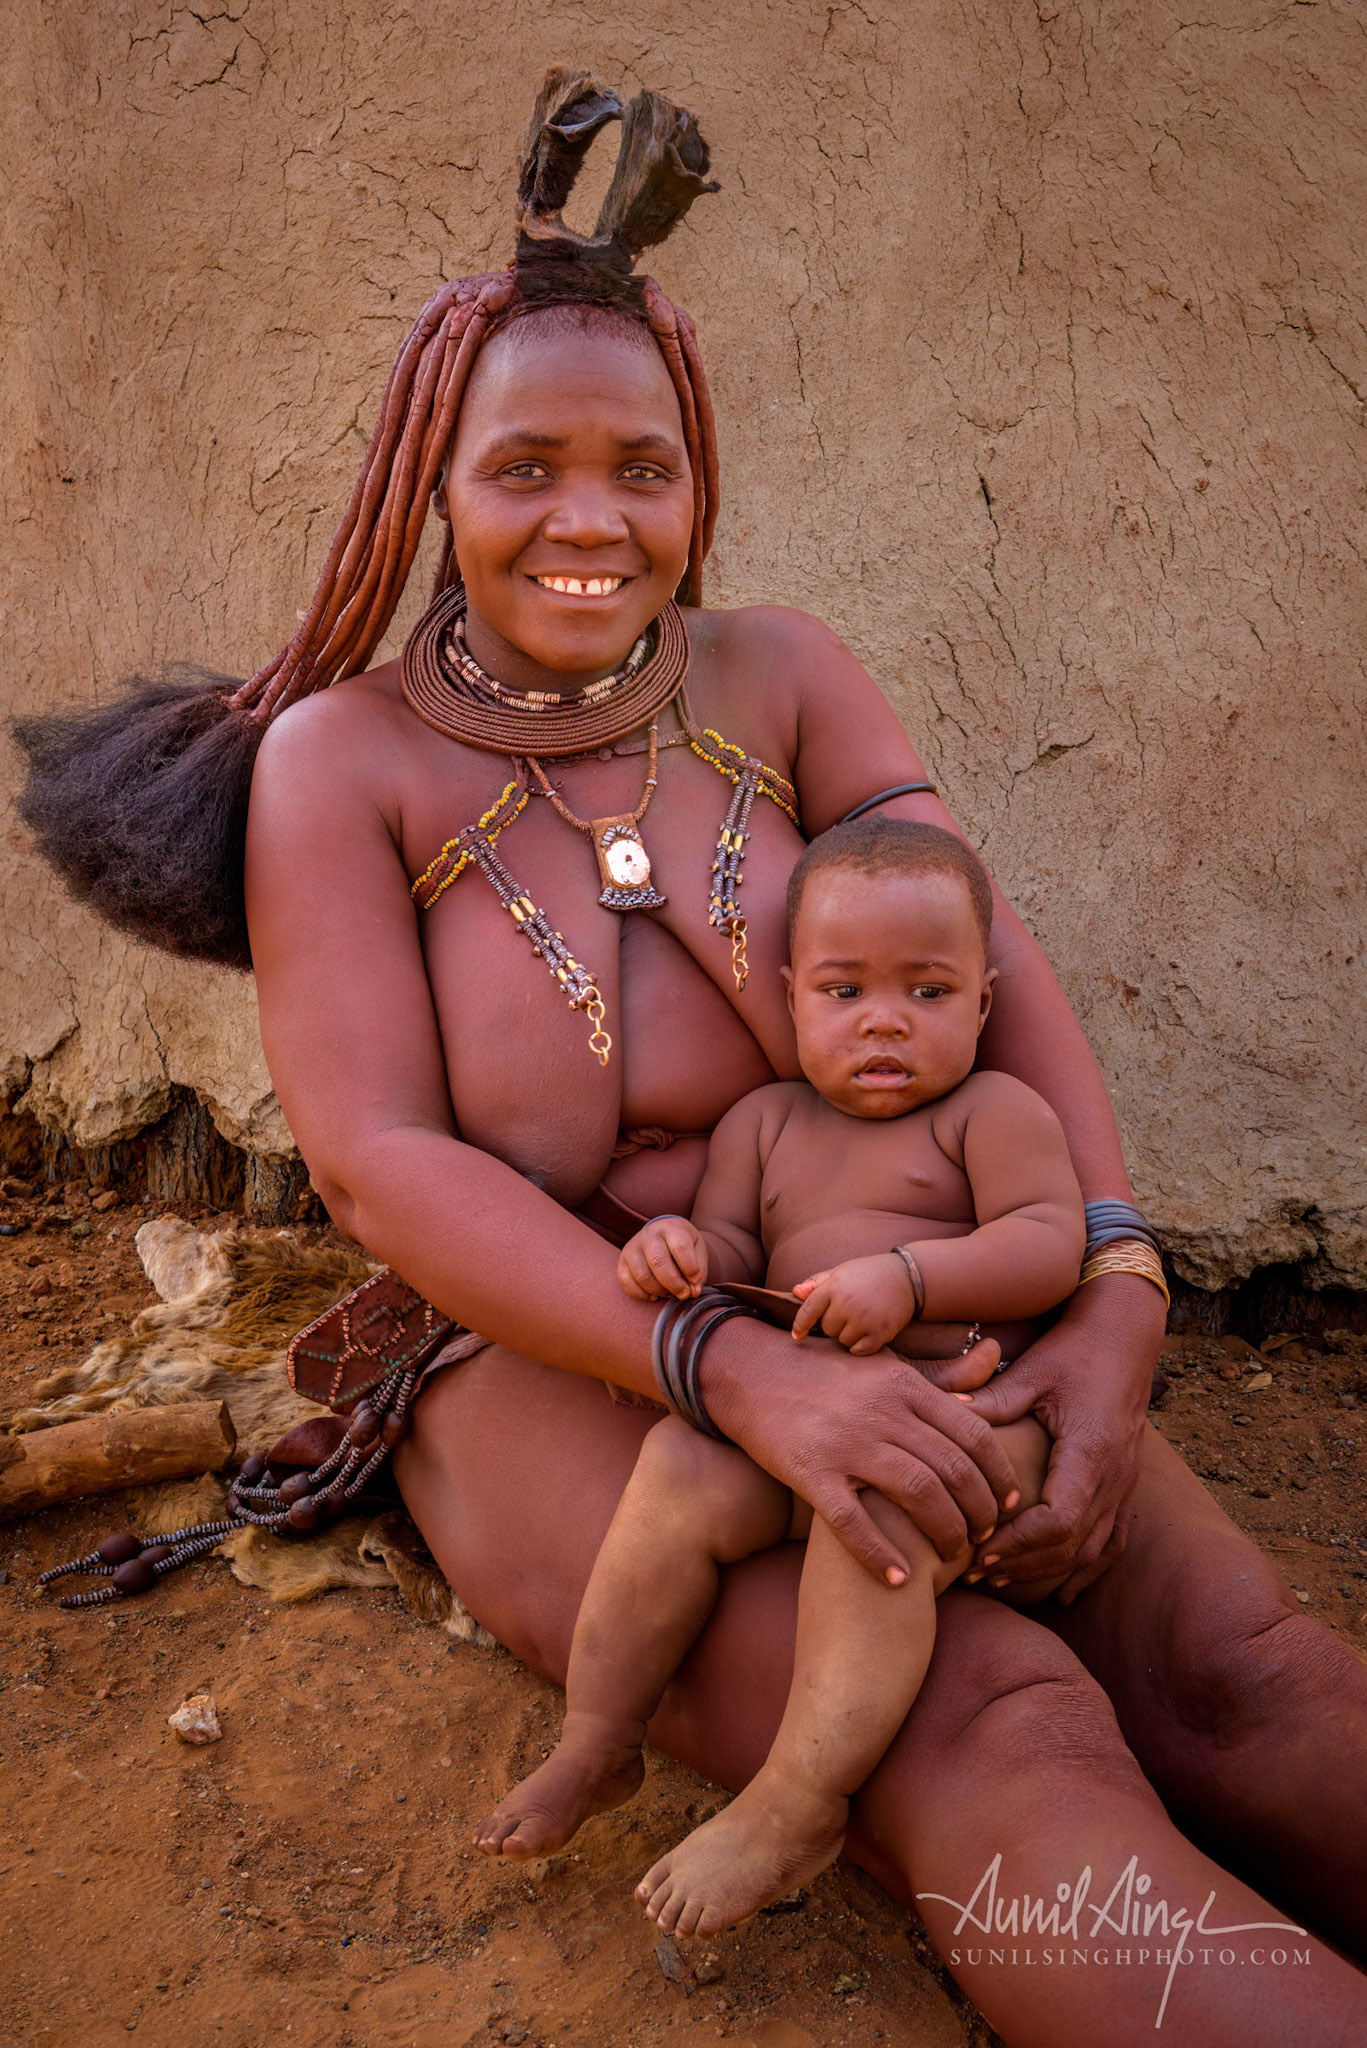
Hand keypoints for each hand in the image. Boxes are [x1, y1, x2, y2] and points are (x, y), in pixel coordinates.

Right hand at [617, 1217, 707, 1301]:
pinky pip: (627, 1283)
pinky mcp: (622, 1261)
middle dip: (674, 1284)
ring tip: (670, 1293)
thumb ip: (699, 1271)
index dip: (690, 1269)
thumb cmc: (682, 1244)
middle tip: (684, 1294)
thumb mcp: (697, 1250)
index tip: (696, 1280)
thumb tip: (693, 1291)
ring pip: (642, 1276)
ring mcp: (632, 1247)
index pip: (680, 1248)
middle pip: (658, 1263)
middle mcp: (649, 1235)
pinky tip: (655, 1295)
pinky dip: (642, 1295)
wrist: (662, 1233)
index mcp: (671, 1229)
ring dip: (659, 1291)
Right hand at [698, 1319, 1023, 1582]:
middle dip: (981, 1510)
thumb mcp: (884, 1363)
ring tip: (955, 1555)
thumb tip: (990, 1374)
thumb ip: (939, 1374)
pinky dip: (879, 1554)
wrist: (750, 1372)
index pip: (974, 1434)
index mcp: (904, 1385)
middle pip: (953, 1469)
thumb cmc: (824, 1370)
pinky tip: (898, 1578)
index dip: (1001, 1474)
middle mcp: (881, 1413)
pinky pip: (852, 1522)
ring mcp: (846, 1443)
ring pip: (918, 1494)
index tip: (1012, 1502)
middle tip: (987, 1536)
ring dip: (946, 1532)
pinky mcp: (811, 1473)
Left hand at [791, 1253, 917, 1352]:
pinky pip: (859, 1350)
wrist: (906, 1277)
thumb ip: (817, 1282)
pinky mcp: (880, 1332)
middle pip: (827, 1329)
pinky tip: (870, 1332)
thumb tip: (795, 1292)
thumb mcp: (841, 1271)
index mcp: (834, 1287)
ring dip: (850, 1335)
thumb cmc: (869, 1273)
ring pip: (843, 1341)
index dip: (799, 1326)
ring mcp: (864, 1319)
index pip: (808, 1311)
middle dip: (836, 1324)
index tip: (797, 1336)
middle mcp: (847, 1303)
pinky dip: (861, 1346)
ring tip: (863, 1318)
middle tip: (852, 1310)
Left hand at [924, 1272, 1162, 1599]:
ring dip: (1047, 1570)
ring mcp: (1125, 1485)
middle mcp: (1114, 1478)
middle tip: (976, 1572)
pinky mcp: (1125, 1484)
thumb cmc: (1076, 1350)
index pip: (1058, 1521)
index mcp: (1090, 1453)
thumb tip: (946, 1411)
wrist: (1125, 1337)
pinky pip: (1113, 1542)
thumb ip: (994, 1400)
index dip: (1018, 1543)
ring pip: (1092, 1550)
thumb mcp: (1033, 1370)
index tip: (979, 1549)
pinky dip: (1086, 1570)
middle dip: (1023, 1564)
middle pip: (1072, 1545)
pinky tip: (1060, 1591)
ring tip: (1000, 1578)